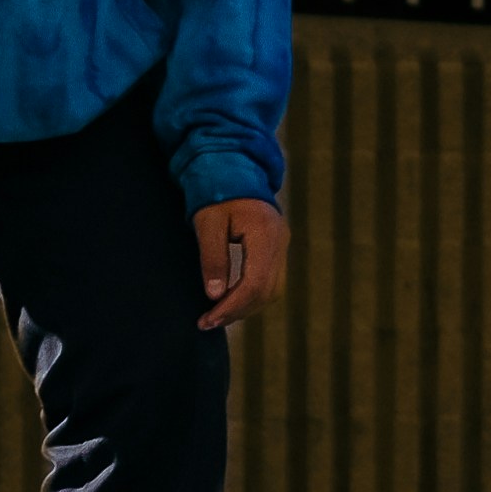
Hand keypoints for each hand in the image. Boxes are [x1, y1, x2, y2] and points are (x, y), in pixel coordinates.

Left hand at [193, 196, 286, 330]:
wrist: (234, 169)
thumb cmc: (217, 193)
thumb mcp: (208, 223)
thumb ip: (212, 258)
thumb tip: (215, 295)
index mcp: (265, 234)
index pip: (254, 283)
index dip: (232, 306)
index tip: (208, 320)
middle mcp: (281, 242)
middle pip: (267, 291)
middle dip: (238, 311)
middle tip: (208, 323)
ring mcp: (282, 245)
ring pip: (272, 290)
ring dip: (246, 307)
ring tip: (217, 316)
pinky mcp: (277, 249)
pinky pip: (271, 281)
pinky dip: (252, 295)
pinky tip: (230, 300)